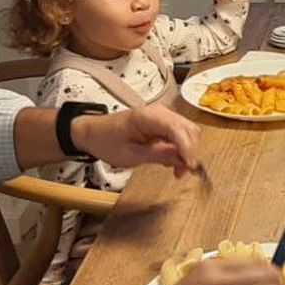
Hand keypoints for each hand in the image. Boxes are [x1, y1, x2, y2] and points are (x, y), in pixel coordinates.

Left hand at [73, 104, 200, 176]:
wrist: (94, 133)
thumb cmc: (107, 142)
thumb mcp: (132, 155)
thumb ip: (159, 155)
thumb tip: (183, 160)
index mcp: (148, 116)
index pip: (177, 129)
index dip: (187, 148)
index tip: (189, 167)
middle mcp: (159, 111)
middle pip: (188, 129)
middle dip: (190, 152)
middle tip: (182, 172)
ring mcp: (163, 115)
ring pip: (188, 131)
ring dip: (187, 151)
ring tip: (177, 169)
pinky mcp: (163, 122)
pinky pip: (180, 134)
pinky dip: (181, 148)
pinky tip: (172, 160)